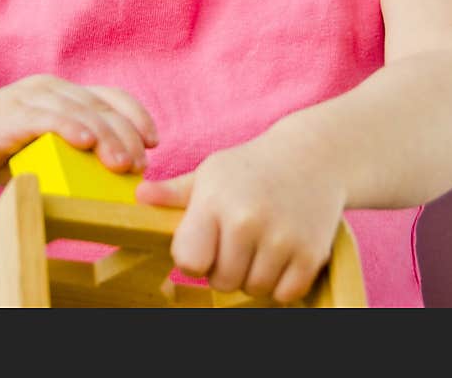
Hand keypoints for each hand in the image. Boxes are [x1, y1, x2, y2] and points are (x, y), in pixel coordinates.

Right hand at [0, 73, 158, 184]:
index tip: (152, 142)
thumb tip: (109, 183)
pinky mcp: (11, 114)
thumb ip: (69, 157)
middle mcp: (51, 89)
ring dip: (105, 136)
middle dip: (126, 134)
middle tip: (139, 164)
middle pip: (100, 105)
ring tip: (122, 162)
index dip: (135, 115)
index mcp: (63, 94)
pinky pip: (46, 117)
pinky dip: (68, 127)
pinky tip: (84, 142)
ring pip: (79, 110)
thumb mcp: (40, 148)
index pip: (109, 97)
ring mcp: (31, 98)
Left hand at [134, 124, 346, 303]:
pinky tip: (280, 253)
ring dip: (253, 275)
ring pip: (254, 289)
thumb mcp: (210, 172)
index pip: (188, 260)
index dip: (193, 257)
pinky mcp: (311, 253)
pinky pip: (285, 294)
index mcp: (214, 201)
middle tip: (236, 241)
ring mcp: (281, 238)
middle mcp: (246, 220)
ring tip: (258, 244)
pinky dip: (281, 282)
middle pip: (222, 281)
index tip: (204, 242)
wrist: (312, 156)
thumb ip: (174, 192)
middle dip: (224, 268)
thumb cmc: (251, 167)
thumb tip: (139, 197)